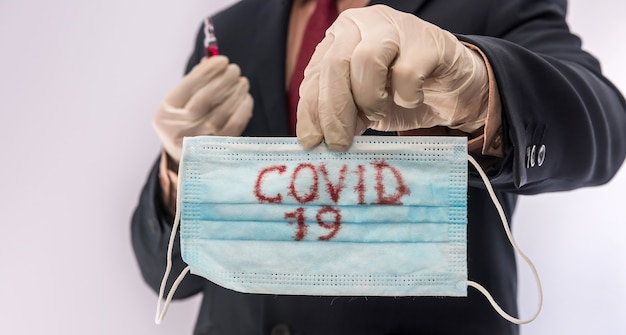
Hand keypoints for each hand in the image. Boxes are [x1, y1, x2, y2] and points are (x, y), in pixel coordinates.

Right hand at [153, 55, 252, 161]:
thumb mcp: (178, 106)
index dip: (208, 70)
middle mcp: (180, 129)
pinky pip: (235, 125)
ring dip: (236, 92)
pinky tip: (246, 98)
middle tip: (234, 69)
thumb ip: (193, 83)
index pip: (189, 86)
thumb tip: (212, 59)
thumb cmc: (184, 124)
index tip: (222, 60)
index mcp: (165, 114)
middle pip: (207, 98)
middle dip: (224, 79)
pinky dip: (243, 109)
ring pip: (223, 110)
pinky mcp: (217, 150)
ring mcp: (199, 141)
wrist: (186, 161)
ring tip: (242, 81)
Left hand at [297, 5, 488, 150]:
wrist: (451, 86)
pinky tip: (411, 99)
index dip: (310, 111)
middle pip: (336, 64)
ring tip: (378, 113)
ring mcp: (396, 27)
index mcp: (339, 37)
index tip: (311, 142)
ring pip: (367, 60)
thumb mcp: (360, 104)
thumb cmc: (399, 92)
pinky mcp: (427, 41)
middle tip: (339, 143)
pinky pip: (407, 73)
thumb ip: (339, 111)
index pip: (315, 74)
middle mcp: (363, 24)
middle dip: (334, 110)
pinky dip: (406, 97)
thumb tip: (317, 138)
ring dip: (369, 99)